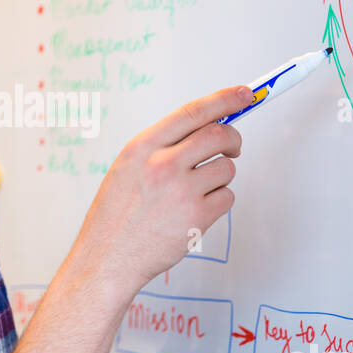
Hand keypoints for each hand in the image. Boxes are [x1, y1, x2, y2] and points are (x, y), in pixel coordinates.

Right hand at [72, 85, 250, 298]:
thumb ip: (162, 146)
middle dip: (233, 139)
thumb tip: (203, 129)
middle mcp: (163, 165)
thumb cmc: (116, 215)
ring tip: (195, 193)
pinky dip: (218, 202)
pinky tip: (195, 212)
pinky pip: (227, 198)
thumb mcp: (128, 167)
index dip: (225, 99)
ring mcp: (182, 192)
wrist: (107, 258)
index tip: (245, 94)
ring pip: (226, 168)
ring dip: (219, 177)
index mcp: (143, 147)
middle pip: (219, 135)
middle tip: (233, 148)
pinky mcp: (197, 218)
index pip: (193, 112)